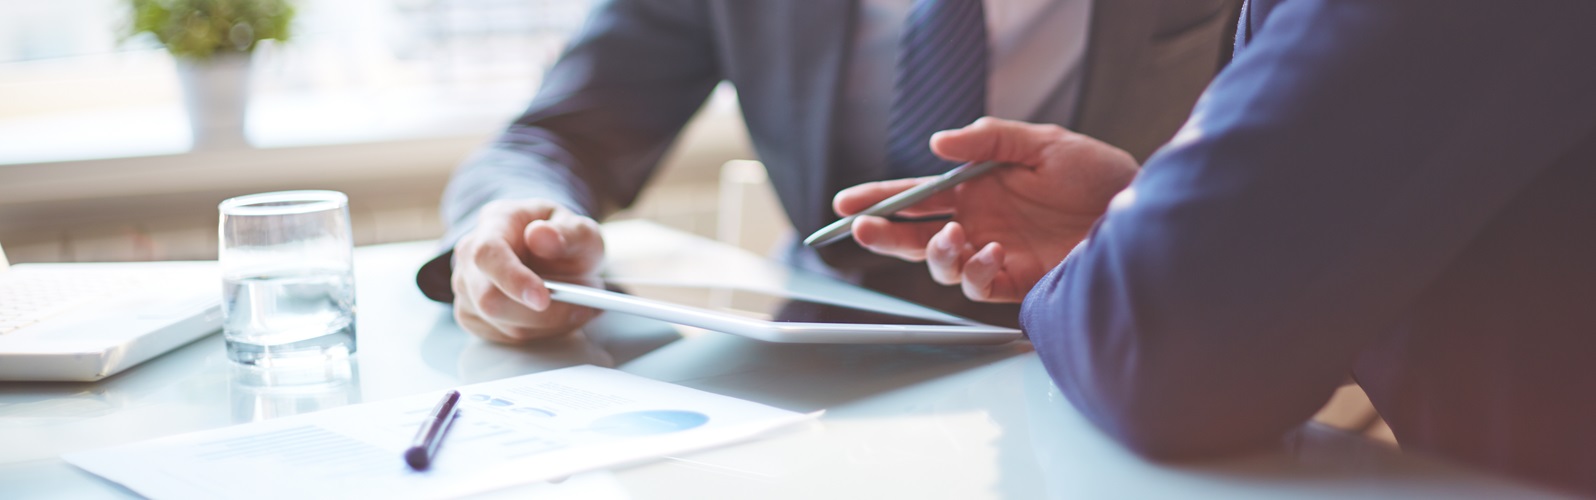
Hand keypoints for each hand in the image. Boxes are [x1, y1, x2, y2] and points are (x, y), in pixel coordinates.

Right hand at [450, 199, 603, 342]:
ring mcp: (466, 289)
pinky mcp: (473, 316)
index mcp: (494, 223)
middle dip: (542, 313)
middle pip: (490, 299)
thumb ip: (568, 232)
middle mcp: (470, 257)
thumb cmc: (562, 238)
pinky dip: (540, 333)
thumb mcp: (580, 230)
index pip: (488, 254)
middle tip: (584, 307)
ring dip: (548, 324)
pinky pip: (506, 337)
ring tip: (580, 308)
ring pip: (502, 325)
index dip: (512, 278)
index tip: (543, 298)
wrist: (551, 252)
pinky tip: (559, 317)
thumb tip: (541, 236)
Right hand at [834, 117, 1138, 301]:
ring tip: (955, 237)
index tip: (846, 204)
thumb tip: (937, 144)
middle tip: (863, 229)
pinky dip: (978, 271)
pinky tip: (994, 253)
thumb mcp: (1044, 143)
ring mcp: (996, 254)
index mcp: (977, 188)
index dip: (880, 199)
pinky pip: (980, 287)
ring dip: (937, 253)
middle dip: (884, 235)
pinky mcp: (1019, 282)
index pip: (917, 195)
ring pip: (941, 265)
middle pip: (916, 235)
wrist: (1142, 213)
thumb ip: (989, 140)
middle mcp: (979, 223)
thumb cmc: (1099, 176)